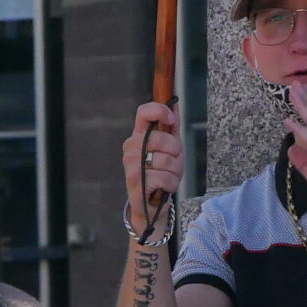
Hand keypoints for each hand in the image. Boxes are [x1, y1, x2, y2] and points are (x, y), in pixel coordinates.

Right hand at [123, 102, 180, 228]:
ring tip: (167, 177)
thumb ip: (171, 127)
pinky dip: (170, 184)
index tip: (171, 120)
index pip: (144, 112)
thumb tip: (174, 103)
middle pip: (162, 139)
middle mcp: (131, 146)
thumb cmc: (160, 174)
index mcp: (139, 135)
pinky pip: (164, 177)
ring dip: (175, 172)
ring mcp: (131, 162)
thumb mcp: (170, 149)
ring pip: (167, 160)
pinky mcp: (135, 179)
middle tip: (172, 163)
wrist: (151, 204)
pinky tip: (163, 187)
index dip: (160, 111)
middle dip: (176, 153)